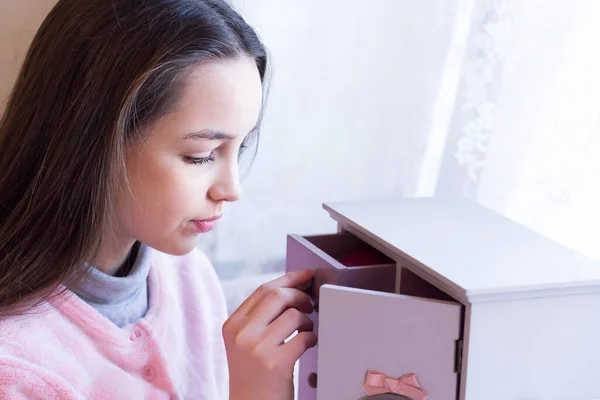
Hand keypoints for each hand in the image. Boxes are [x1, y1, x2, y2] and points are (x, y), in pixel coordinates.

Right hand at [223, 270, 316, 399]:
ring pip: (293, 314)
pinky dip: (311, 338)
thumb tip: (292, 289)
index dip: (288, 279)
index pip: (263, 289)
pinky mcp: (274, 364)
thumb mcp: (245, 343)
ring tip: (306, 331)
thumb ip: (261, 318)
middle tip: (309, 305)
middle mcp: (241, 334)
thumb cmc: (254, 377)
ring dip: (307, 320)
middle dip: (300, 295)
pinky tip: (308, 344)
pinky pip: (303, 337)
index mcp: (232, 325)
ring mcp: (256, 348)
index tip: (306, 275)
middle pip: (277, 295)